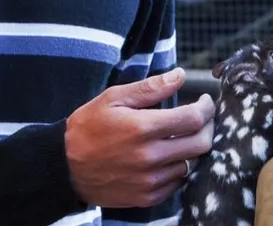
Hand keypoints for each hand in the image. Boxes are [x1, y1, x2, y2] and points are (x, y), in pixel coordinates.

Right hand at [65, 67, 214, 207]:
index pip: (193, 118)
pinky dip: (178, 168)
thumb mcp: (113, 98)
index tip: (205, 102)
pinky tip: (167, 157)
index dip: (206, 108)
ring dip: (191, 149)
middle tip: (202, 118)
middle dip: (208, 127)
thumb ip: (150, 88)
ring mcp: (150, 181)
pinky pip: (177, 183)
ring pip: (191, 164)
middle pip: (201, 144)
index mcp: (143, 128)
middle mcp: (150, 157)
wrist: (64, 166)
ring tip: (180, 137)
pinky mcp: (147, 197)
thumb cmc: (88, 126)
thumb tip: (180, 75)